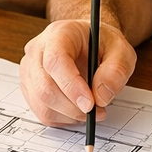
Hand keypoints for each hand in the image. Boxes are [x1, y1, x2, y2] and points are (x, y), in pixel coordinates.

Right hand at [19, 19, 136, 126]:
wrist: (89, 43)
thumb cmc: (102, 44)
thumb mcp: (122, 51)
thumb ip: (116, 71)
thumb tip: (100, 96)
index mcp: (59, 34)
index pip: (55, 61)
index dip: (71, 86)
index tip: (90, 104)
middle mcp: (38, 50)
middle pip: (44, 86)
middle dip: (73, 107)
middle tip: (97, 110)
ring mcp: (30, 69)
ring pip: (42, 103)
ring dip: (69, 114)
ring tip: (91, 109)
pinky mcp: (30, 87)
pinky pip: (42, 111)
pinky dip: (62, 118)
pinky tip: (77, 109)